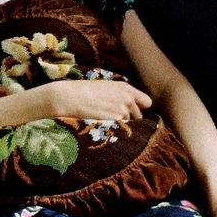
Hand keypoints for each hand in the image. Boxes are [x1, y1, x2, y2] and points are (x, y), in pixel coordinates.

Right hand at [36, 78, 152, 123]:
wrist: (69, 97)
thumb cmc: (83, 90)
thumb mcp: (105, 86)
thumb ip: (120, 94)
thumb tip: (129, 104)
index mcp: (126, 88)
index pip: (147, 102)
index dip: (141, 108)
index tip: (134, 111)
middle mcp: (128, 99)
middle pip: (139, 116)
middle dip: (130, 119)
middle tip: (114, 119)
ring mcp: (122, 111)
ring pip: (129, 124)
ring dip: (121, 125)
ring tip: (105, 122)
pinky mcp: (115, 122)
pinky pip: (121, 130)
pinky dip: (115, 130)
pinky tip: (104, 126)